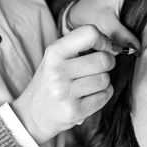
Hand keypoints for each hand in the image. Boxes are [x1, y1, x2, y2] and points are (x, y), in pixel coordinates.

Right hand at [11, 25, 116, 144]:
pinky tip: (89, 96)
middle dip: (107, 63)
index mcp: (54, 53)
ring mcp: (65, 93)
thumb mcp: (56, 57)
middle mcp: (58, 72)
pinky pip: (104, 96)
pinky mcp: (74, 111)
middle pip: (103, 60)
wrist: (33, 113)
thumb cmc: (50, 81)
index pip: (89, 33)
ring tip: (89, 84)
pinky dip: (103, 95)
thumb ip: (79, 46)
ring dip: (103, 82)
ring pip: (105, 79)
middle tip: (98, 68)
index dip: (104, 40)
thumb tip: (114, 46)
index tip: (104, 48)